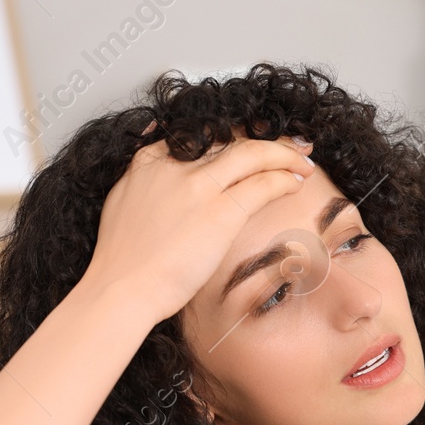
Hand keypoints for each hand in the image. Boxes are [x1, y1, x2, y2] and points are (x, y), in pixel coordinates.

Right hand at [82, 124, 315, 321]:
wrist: (121, 287)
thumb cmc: (122, 260)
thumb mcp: (122, 203)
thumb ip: (144, 184)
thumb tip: (159, 179)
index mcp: (150, 162)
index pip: (202, 137)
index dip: (233, 137)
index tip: (252, 143)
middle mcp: (176, 166)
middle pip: (231, 140)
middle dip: (267, 140)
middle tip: (293, 144)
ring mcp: (199, 186)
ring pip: (253, 153)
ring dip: (285, 154)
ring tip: (304, 161)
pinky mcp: (220, 211)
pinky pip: (263, 184)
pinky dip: (284, 178)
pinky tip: (296, 182)